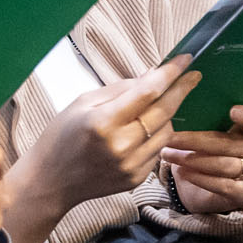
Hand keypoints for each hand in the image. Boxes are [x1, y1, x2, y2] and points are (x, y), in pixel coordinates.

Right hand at [11, 59, 199, 238]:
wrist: (50, 182)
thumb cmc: (61, 136)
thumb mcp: (82, 103)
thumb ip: (120, 89)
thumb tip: (153, 75)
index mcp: (102, 122)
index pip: (146, 92)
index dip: (169, 74)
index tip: (185, 60)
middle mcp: (120, 145)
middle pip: (164, 111)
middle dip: (180, 90)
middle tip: (192, 75)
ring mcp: (130, 165)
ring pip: (166, 131)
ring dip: (166, 115)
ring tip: (153, 107)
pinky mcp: (136, 179)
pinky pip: (158, 150)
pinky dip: (155, 136)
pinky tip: (140, 132)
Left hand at [162, 103, 242, 214]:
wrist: (212, 183)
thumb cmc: (208, 146)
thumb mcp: (209, 129)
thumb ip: (205, 115)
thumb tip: (178, 103)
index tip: (232, 111)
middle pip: (227, 143)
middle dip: (193, 140)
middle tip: (169, 137)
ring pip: (222, 165)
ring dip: (190, 160)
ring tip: (167, 154)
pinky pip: (223, 186)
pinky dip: (199, 178)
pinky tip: (181, 172)